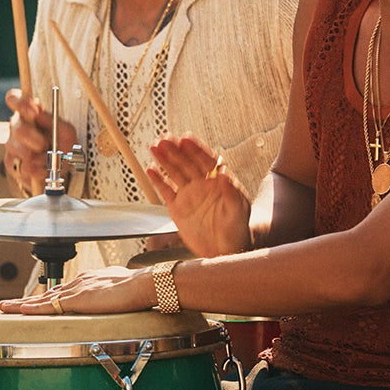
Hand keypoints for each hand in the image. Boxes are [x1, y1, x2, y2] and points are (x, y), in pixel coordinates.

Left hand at [0, 265, 152, 314]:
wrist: (143, 285)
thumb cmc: (138, 288)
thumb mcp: (120, 291)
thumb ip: (111, 295)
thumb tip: (113, 299)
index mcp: (88, 280)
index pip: (62, 290)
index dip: (46, 297)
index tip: (34, 301)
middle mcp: (78, 283)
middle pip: (46, 293)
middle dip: (27, 300)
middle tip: (9, 304)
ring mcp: (75, 291)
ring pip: (41, 299)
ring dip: (22, 304)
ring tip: (5, 307)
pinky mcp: (76, 300)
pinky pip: (48, 306)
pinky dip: (31, 308)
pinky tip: (19, 310)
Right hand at [3, 87, 77, 196]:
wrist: (61, 170)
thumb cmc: (63, 144)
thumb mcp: (67, 132)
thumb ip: (54, 120)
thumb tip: (38, 112)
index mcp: (28, 113)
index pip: (14, 98)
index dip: (20, 103)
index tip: (34, 112)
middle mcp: (17, 126)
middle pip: (17, 127)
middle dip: (31, 138)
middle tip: (43, 145)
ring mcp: (12, 145)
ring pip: (16, 149)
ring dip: (36, 157)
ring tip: (49, 160)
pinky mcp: (11, 164)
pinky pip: (20, 167)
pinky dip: (35, 171)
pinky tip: (44, 170)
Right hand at [147, 135, 251, 256]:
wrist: (224, 250)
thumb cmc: (237, 228)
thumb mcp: (238, 211)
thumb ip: (231, 192)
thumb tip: (225, 175)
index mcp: (218, 181)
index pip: (206, 160)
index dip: (195, 149)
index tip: (186, 139)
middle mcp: (202, 184)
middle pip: (187, 163)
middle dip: (176, 151)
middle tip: (165, 139)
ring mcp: (188, 195)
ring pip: (174, 173)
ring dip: (164, 160)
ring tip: (154, 147)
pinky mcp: (177, 207)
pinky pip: (165, 191)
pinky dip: (157, 181)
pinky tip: (150, 170)